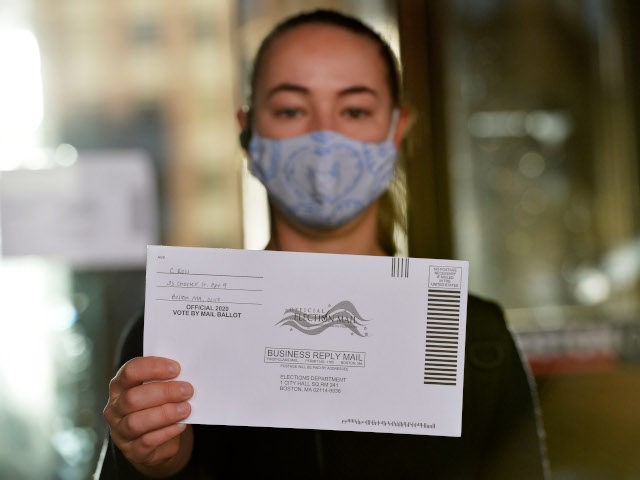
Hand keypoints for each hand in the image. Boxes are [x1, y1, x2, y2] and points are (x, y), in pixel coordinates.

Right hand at [103, 356, 193, 476]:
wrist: (157, 441)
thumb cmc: (157, 407)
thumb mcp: (157, 390)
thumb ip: (165, 381)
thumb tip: (184, 374)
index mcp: (119, 386)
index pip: (130, 371)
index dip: (153, 368)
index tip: (176, 369)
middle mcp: (115, 408)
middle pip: (132, 398)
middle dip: (163, 392)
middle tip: (187, 390)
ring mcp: (120, 431)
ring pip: (136, 422)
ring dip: (165, 413)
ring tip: (185, 408)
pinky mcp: (132, 451)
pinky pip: (147, 441)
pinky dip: (166, 432)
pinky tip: (180, 425)